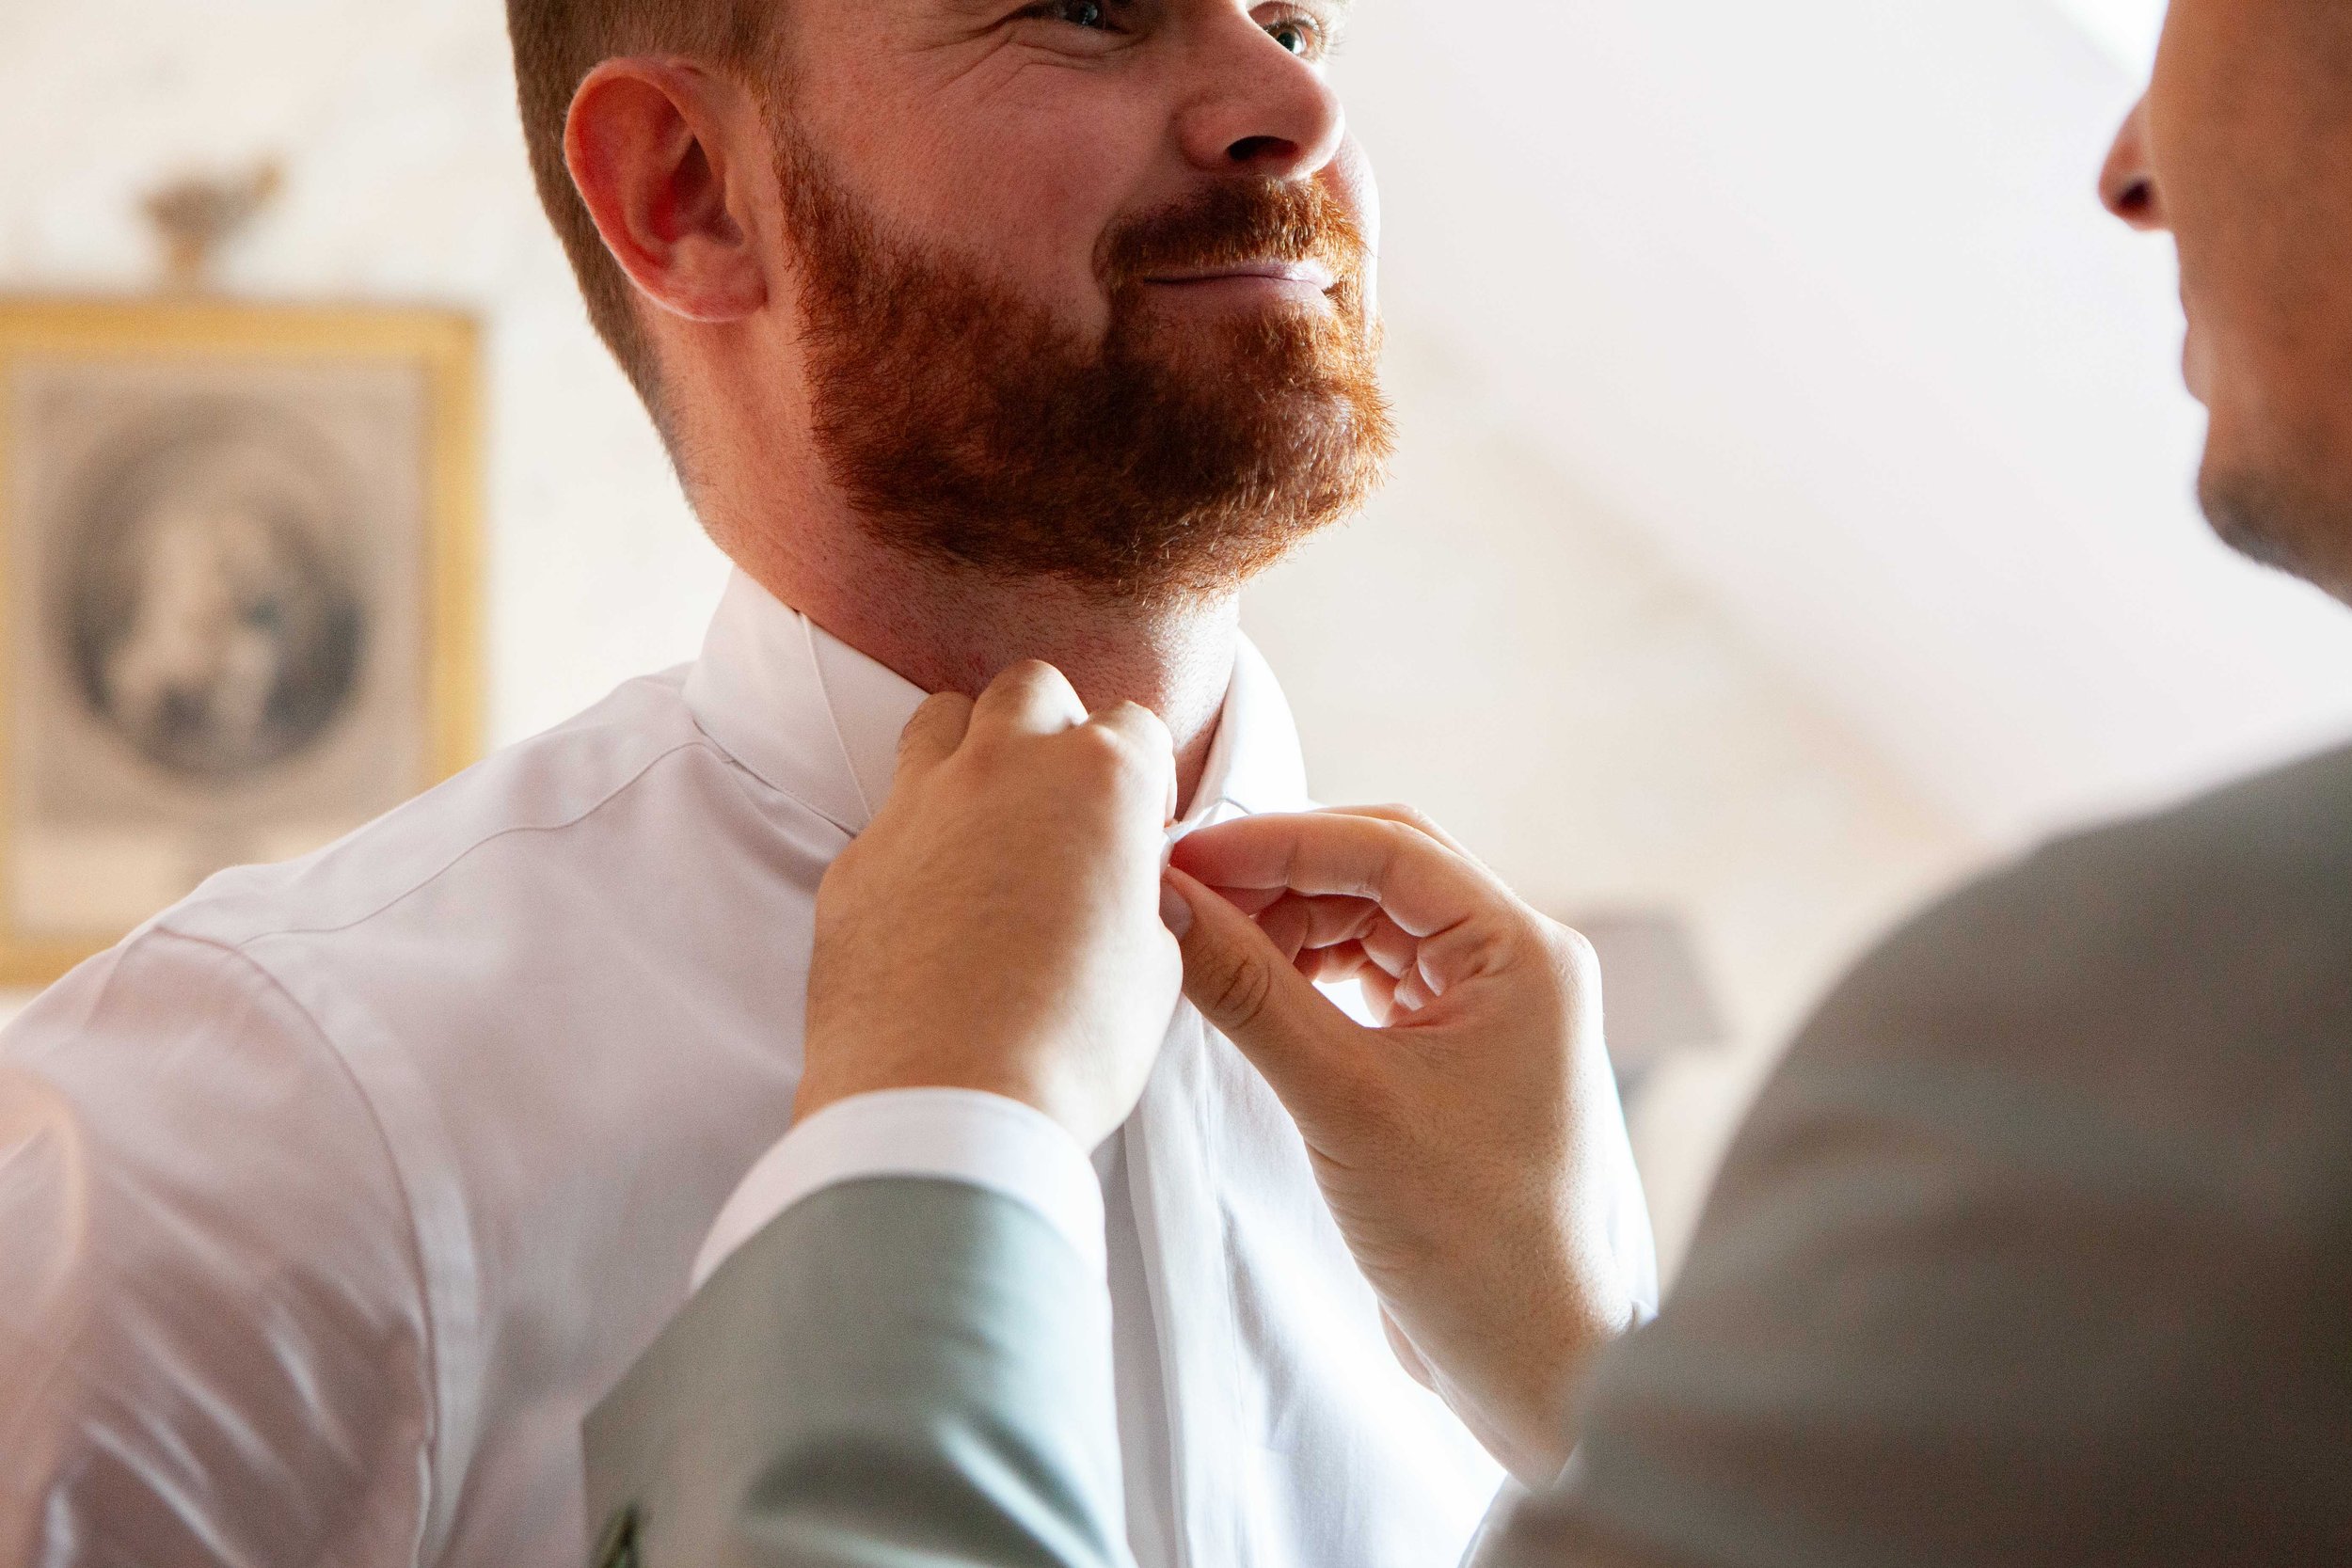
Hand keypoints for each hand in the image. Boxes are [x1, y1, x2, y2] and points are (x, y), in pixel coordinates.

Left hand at [797, 661, 1182, 1149]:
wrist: (942, 1105)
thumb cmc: (1070, 1046)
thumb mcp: (1155, 965)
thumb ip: (1139, 897)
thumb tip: (1124, 889)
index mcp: (1100, 779)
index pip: (1132, 725)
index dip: (1142, 778)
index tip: (1136, 829)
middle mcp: (1004, 766)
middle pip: (1031, 688)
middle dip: (1052, 727)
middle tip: (1062, 804)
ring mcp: (917, 804)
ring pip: (942, 719)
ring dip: (971, 749)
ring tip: (988, 823)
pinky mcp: (853, 859)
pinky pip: (888, 818)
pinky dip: (916, 842)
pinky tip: (930, 909)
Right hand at [1165, 807, 1642, 1484]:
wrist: (1537, 1366)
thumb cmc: (1474, 1239)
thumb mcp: (1344, 1101)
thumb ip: (1252, 992)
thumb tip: (1167, 904)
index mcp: (1522, 952)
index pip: (1386, 848)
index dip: (1275, 843)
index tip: (1182, 860)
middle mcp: (1515, 965)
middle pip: (1379, 872)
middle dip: (1277, 878)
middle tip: (1180, 898)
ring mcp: (1487, 1013)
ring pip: (1370, 926)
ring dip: (1287, 928)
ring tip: (1204, 950)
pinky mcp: (1454, 1062)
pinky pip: (1370, 982)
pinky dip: (1305, 978)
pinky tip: (1250, 994)